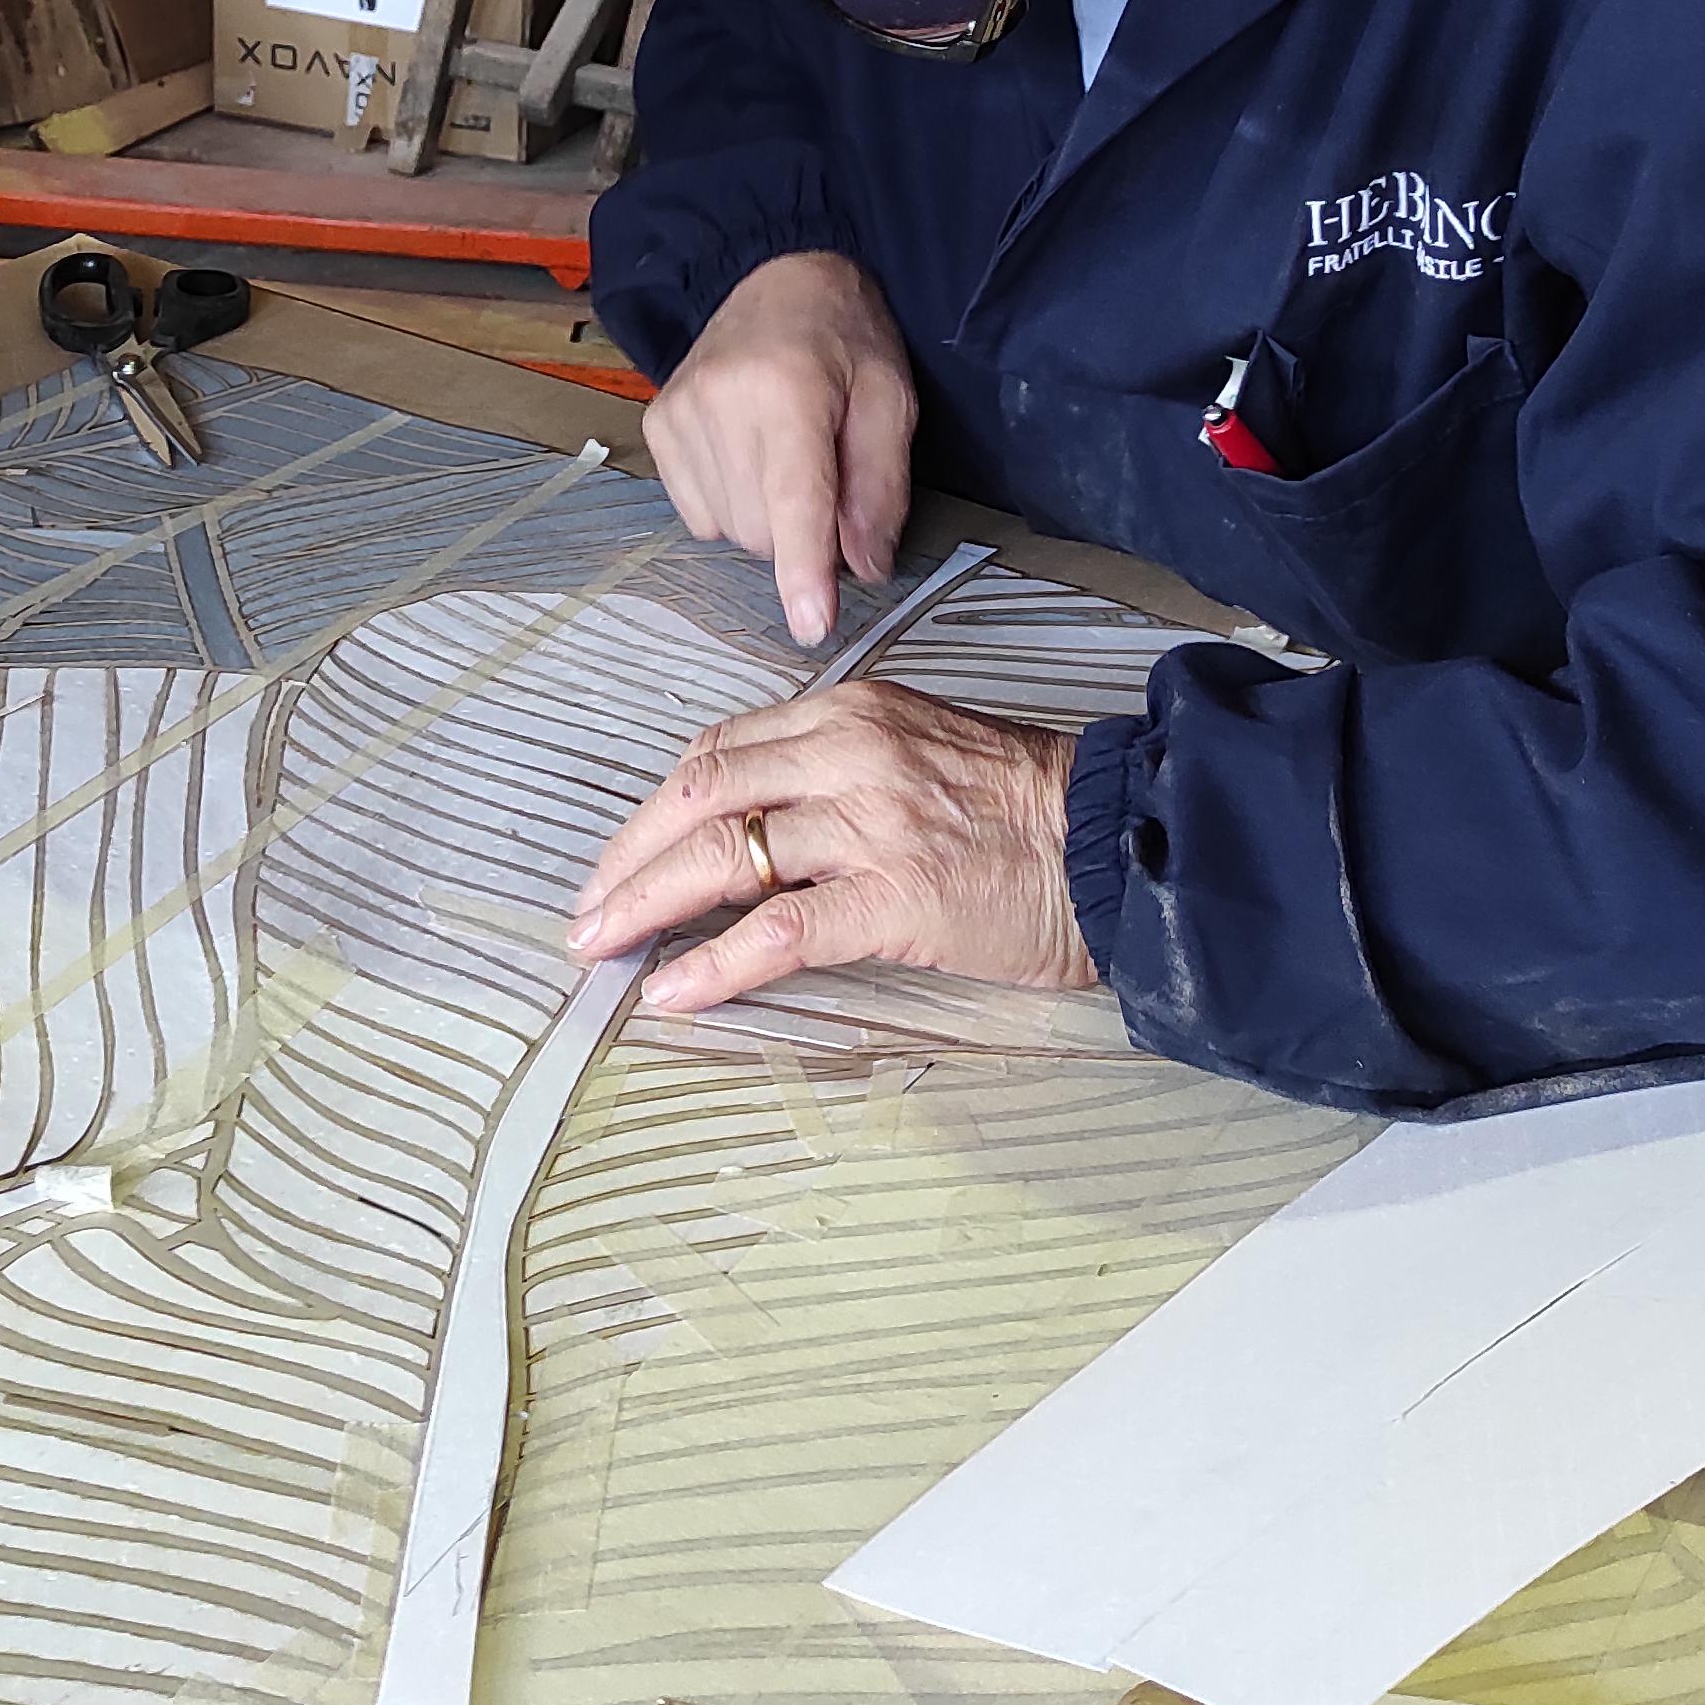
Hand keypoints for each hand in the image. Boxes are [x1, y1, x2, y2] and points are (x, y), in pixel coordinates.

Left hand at [565, 680, 1091, 1016]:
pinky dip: (714, 964)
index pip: (720, 752)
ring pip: (726, 855)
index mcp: (850, 712)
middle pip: (701, 796)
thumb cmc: (1027, 808)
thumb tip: (756, 827)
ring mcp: (870, 822)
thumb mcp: (921, 752)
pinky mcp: (895, 895)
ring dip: (646, 907)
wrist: (1117, 843)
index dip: (656, 810)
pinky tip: (674, 992)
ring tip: (602, 950)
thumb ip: (838, 769)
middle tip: (587, 913)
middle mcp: (850, 752)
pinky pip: (779, 930)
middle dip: (626, 859)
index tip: (620, 857)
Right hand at [644, 250, 914, 646]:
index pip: (796, 501)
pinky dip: (732, 503)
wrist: (779, 274)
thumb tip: (866, 568)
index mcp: (789, 390)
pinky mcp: (656, 426)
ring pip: (729, 530)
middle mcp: (721, 402)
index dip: (805, 571)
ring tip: (785, 452)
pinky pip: (698, 514)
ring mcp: (678, 414)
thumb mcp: (891, 399)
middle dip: (802, 531)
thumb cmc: (844, 337)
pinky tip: (749, 454)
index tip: (811, 626)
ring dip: (767, 518)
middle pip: (763, 531)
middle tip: (828, 474)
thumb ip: (882, 487)